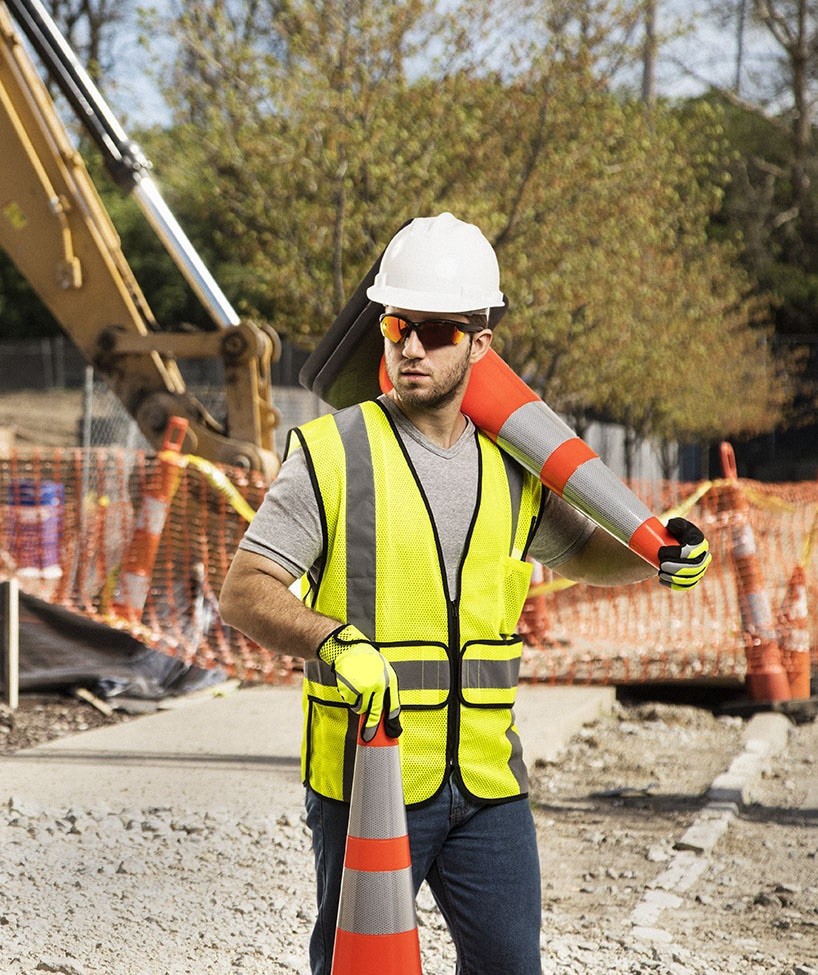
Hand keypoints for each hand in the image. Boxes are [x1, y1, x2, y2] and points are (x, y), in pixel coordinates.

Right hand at [317, 624, 401, 740]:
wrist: (350, 650)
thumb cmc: (368, 661)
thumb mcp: (383, 672)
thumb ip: (385, 690)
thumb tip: (386, 713)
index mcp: (389, 680)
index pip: (393, 706)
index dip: (391, 722)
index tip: (391, 733)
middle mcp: (378, 685)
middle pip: (376, 713)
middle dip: (371, 726)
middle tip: (368, 736)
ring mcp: (364, 687)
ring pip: (361, 708)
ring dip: (359, 705)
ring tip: (358, 691)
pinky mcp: (351, 688)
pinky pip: (350, 702)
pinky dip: (350, 699)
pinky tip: (351, 686)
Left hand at [658, 517, 711, 590]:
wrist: (671, 545)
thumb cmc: (673, 533)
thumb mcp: (674, 525)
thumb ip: (676, 524)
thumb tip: (672, 526)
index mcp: (701, 543)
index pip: (692, 551)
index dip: (677, 554)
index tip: (660, 552)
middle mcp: (704, 558)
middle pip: (694, 567)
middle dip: (676, 568)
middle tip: (661, 565)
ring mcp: (700, 570)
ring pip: (691, 578)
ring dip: (674, 578)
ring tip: (660, 573)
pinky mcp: (693, 579)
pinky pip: (688, 586)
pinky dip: (675, 585)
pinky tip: (663, 581)